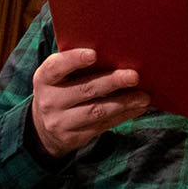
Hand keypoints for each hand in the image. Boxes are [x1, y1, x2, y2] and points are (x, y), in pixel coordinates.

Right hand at [31, 48, 148, 157]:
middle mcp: (49, 100)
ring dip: (123, 102)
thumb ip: (76, 64)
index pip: (56, 67)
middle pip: (84, 89)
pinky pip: (102, 126)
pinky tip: (137, 108)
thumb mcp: (58, 76)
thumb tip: (115, 51)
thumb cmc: (60, 89)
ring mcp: (60, 122)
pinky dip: (123, 115)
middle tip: (134, 76)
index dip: (74, 59)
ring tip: (143, 96)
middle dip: (112, 82)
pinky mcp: (74, 137)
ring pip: (96, 111)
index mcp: (44, 78)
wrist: (43, 127)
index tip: (94, 54)